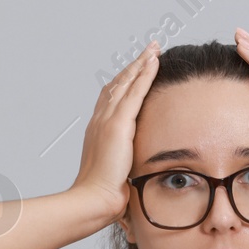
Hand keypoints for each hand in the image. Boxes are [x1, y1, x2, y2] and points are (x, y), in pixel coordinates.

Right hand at [70, 41, 158, 223]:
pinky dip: (145, 73)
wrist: (93, 199)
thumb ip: (122, 168)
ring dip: (141, 63)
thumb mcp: (114, 176)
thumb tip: (130, 179)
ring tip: (154, 48)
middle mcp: (99, 120)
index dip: (123, 83)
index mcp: (97, 131)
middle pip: (117, 84)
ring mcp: (107, 119)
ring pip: (126, 82)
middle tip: (148, 51)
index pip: (111, 99)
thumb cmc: (101, 195)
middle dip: (133, 67)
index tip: (135, 72)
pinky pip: (135, 91)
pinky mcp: (118, 123)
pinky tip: (154, 60)